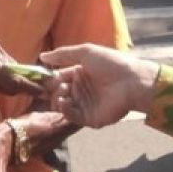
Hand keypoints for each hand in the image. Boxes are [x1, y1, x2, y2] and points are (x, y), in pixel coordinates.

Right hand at [40, 44, 159, 127]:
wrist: (132, 82)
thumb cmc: (110, 64)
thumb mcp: (85, 52)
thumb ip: (63, 55)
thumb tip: (42, 56)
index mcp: (81, 73)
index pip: (59, 77)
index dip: (49, 78)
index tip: (40, 78)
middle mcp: (82, 89)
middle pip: (59, 92)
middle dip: (53, 89)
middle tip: (56, 86)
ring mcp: (86, 105)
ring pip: (63, 105)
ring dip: (58, 99)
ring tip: (62, 93)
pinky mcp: (90, 118)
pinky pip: (72, 116)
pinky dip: (65, 110)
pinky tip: (63, 102)